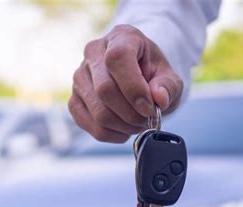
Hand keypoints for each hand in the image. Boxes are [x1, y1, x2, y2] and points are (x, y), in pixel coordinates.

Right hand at [68, 25, 182, 142]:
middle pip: (105, 90)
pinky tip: (124, 129)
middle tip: (148, 120)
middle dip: (132, 113)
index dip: (134, 88)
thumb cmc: (152, 75)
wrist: (137, 78)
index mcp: (120, 37)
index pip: (117, 59)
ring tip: (138, 124)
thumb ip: (168, 86)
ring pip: (98, 112)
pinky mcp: (74, 100)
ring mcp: (79, 77)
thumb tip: (159, 99)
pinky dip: (112, 134)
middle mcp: (93, 53)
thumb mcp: (168, 76)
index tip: (150, 108)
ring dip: (124, 126)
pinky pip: (90, 125)